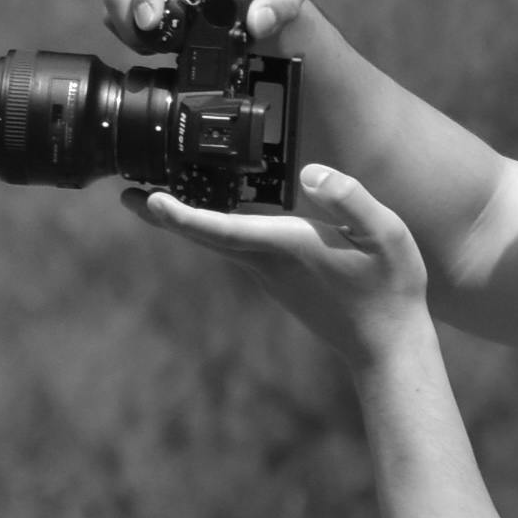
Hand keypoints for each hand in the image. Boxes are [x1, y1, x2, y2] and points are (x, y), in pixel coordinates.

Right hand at [102, 0, 307, 50]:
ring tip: (154, 47)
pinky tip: (151, 42)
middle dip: (130, 17)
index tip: (149, 24)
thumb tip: (258, 21)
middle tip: (152, 47)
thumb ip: (282, 2)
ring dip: (126, 26)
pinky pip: (115, 6)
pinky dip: (125, 29)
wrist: (258, 2)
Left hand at [122, 163, 427, 361]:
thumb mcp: (387, 234)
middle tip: (126, 193)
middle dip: (163, 215)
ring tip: (152, 194)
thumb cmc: (391, 287)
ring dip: (183, 221)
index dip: (183, 215)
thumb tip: (309, 172)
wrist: (387, 345)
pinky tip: (207, 213)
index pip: (222, 229)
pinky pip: (232, 248)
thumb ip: (351, 199)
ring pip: (215, 243)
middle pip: (203, 236)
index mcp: (287, 247)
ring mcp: (268, 275)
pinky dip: (209, 228)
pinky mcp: (275, 280)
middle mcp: (266, 264)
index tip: (149, 200)